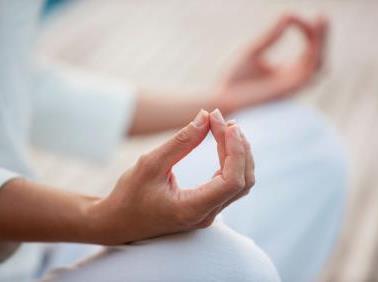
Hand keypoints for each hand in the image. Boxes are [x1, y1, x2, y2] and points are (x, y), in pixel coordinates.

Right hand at [90, 109, 253, 243]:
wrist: (118, 222)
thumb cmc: (129, 196)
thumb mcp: (150, 164)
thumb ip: (181, 142)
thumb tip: (205, 117)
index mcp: (192, 209)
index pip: (232, 181)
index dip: (236, 150)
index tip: (227, 124)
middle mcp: (206, 215)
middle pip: (242, 180)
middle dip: (238, 146)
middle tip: (221, 119)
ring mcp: (208, 213)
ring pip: (241, 183)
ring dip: (239, 153)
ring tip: (226, 127)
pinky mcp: (207, 207)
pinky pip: (230, 184)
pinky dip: (231, 161)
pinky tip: (223, 143)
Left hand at [216, 14, 327, 113]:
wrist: (222, 97)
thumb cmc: (233, 77)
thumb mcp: (254, 49)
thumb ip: (272, 34)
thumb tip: (290, 13)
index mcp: (286, 72)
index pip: (308, 50)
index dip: (307, 32)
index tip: (296, 16)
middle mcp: (292, 81)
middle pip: (317, 57)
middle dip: (322, 37)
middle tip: (322, 15)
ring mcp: (291, 87)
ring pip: (318, 65)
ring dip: (322, 43)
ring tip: (320, 21)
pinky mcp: (288, 91)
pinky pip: (308, 73)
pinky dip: (311, 54)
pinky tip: (307, 39)